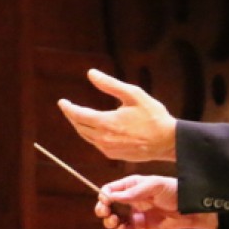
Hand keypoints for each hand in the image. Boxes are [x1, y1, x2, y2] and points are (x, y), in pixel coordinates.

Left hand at [57, 69, 177, 162]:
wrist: (167, 141)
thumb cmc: (152, 116)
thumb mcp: (133, 94)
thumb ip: (110, 84)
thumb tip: (91, 73)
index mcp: (106, 123)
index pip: (78, 115)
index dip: (68, 108)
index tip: (62, 102)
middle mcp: (103, 139)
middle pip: (79, 127)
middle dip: (72, 117)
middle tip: (68, 108)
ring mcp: (108, 149)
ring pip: (87, 137)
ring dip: (81, 126)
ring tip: (79, 116)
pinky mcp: (113, 155)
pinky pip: (96, 144)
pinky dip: (91, 135)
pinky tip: (95, 128)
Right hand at [95, 175, 217, 228]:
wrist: (188, 209)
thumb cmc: (172, 191)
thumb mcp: (154, 186)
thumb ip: (133, 192)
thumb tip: (112, 196)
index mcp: (131, 186)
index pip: (110, 189)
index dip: (104, 195)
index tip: (106, 201)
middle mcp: (129, 200)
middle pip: (107, 204)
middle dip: (102, 209)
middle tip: (105, 213)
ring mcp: (133, 213)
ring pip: (112, 218)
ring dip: (109, 221)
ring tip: (114, 221)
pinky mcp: (139, 227)